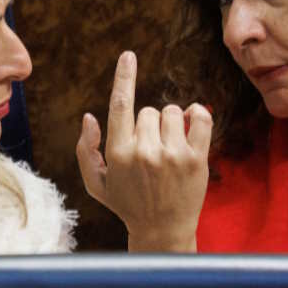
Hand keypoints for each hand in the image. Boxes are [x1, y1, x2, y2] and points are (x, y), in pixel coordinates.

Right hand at [75, 50, 212, 251]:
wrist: (162, 231)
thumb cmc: (127, 204)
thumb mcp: (96, 183)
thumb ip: (86, 150)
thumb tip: (90, 116)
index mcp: (119, 153)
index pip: (121, 104)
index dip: (125, 77)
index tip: (129, 56)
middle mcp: (145, 152)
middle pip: (148, 110)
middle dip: (148, 123)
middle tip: (149, 148)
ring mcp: (173, 155)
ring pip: (172, 112)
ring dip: (170, 122)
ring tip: (168, 145)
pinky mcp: (196, 159)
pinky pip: (201, 118)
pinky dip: (197, 113)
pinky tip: (191, 120)